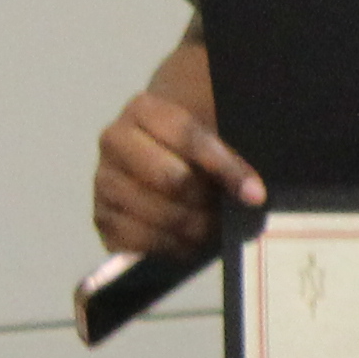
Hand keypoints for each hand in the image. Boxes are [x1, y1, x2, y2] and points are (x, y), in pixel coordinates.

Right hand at [92, 80, 259, 259]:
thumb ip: (226, 150)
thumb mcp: (210, 127)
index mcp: (143, 109)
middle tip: (230, 213)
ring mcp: (103, 181)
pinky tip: (190, 242)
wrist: (154, 150)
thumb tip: (252, 192)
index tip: (256, 194)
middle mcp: (114, 141)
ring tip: (215, 228)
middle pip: (173, 180)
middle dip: (209, 202)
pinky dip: (172, 247)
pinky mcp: (102, 217)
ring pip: (159, 214)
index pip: (189, 138)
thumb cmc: (191, 140)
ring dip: (196, 228)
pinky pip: (139, 241)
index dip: (226, 168)